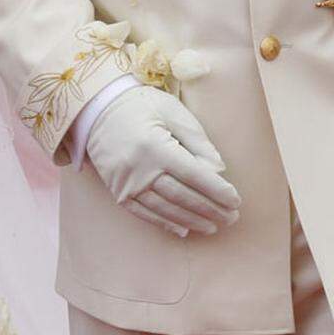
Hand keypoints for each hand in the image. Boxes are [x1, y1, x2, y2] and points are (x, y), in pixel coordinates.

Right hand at [86, 84, 240, 238]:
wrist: (97, 108)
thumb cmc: (141, 105)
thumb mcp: (172, 111)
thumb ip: (198, 140)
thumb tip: (218, 171)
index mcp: (156, 146)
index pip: (195, 175)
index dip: (218, 191)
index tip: (235, 201)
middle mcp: (140, 168)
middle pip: (183, 196)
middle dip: (211, 209)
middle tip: (232, 218)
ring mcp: (127, 183)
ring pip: (166, 209)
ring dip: (193, 220)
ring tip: (214, 226)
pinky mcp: (118, 191)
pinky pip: (145, 213)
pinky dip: (166, 223)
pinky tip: (184, 229)